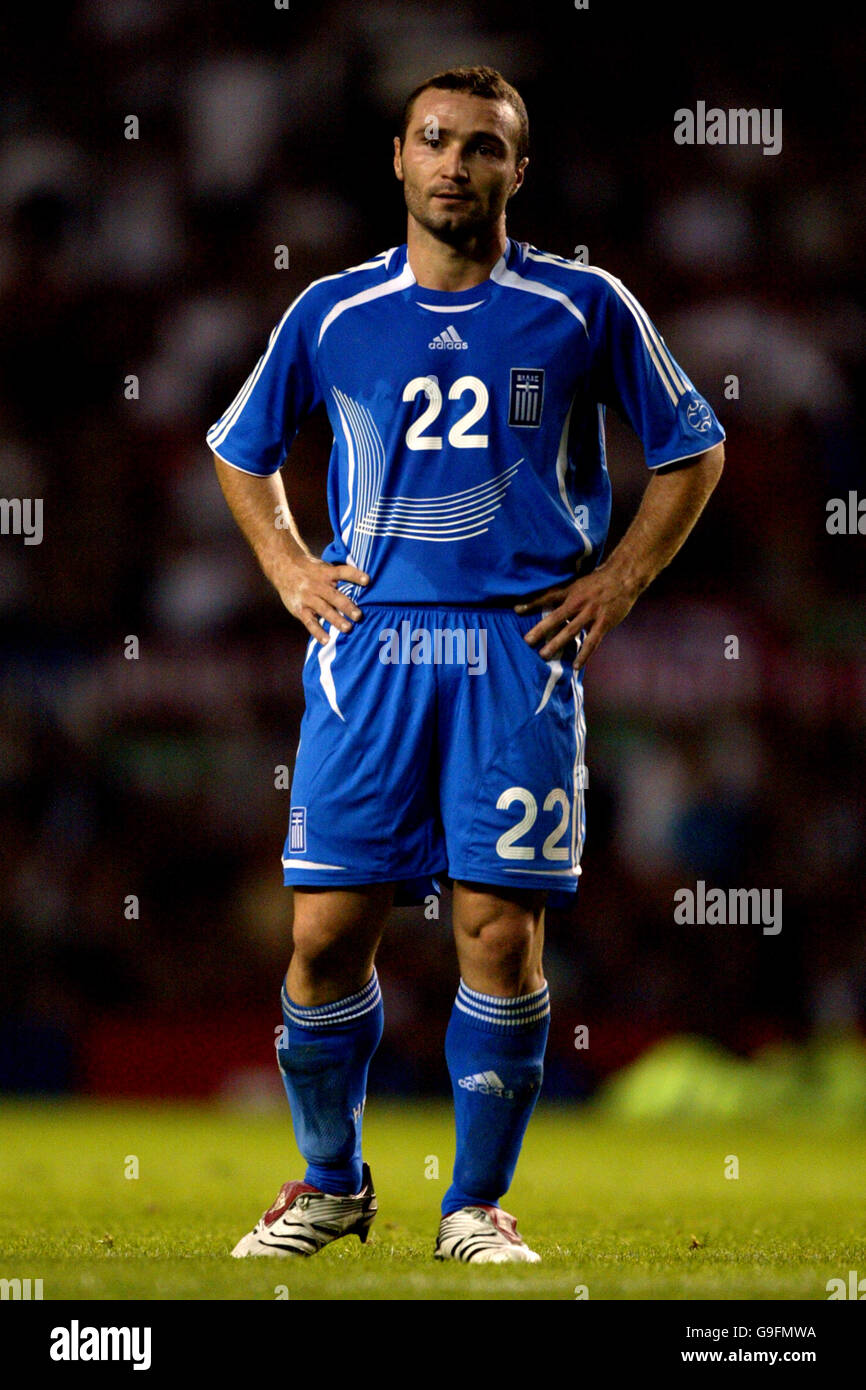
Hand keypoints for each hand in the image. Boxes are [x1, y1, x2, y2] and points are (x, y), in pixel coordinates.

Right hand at [275, 554, 368, 644]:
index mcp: (326, 573)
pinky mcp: (299, 609)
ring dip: (335, 619)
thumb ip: (339, 575)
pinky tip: (326, 641)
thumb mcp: (324, 567)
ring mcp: (308, 597)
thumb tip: (365, 582)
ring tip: (347, 629)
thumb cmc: (312, 570)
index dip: (355, 575)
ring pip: (323, 609)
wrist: (284, 567)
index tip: (367, 580)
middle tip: (359, 616)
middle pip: (334, 595)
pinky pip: (309, 622)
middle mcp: (317, 584)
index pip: (342, 572)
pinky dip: (317, 632)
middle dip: (347, 606)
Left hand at [515, 562, 639, 667]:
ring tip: (543, 655)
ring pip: (570, 631)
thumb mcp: (580, 583)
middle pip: (555, 617)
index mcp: (571, 591)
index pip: (548, 596)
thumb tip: (551, 603)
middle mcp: (578, 602)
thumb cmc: (600, 581)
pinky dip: (583, 654)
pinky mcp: (603, 623)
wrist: (624, 577)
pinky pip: (592, 642)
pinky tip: (575, 665)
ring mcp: (590, 613)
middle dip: (540, 630)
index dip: (532, 602)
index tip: (516, 610)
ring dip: (556, 643)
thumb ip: (567, 594)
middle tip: (526, 641)